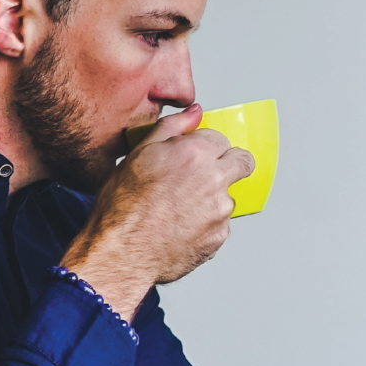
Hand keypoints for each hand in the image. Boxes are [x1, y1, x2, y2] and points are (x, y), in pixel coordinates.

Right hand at [59, 104, 255, 319]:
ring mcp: (220, 211)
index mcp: (196, 154)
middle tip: (207, 176)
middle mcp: (214, 180)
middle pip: (242, 163)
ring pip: (228, 196)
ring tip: (180, 209)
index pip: (222, 138)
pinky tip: (180, 228)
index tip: (198, 156)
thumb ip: (172, 128)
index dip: (208, 147)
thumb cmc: (123, 207)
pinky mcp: (219, 237)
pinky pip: (220, 225)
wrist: (122, 253)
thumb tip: (194, 113)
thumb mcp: (138, 155)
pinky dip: (206, 225)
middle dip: (230, 164)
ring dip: (212, 199)